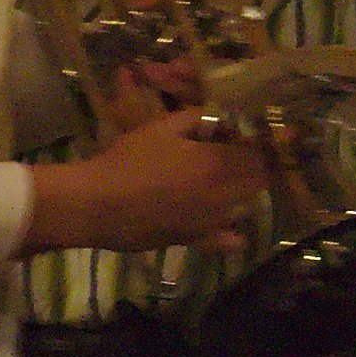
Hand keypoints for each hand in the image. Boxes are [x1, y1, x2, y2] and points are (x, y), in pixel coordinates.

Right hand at [24, 101, 274, 253]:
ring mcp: (212, 222)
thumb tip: (220, 116)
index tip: (234, 136)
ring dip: (241, 193)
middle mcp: (222, 195)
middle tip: (231, 156)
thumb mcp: (160, 127)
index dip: (249, 143)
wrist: (98, 204)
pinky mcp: (197, 241)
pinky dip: (233, 232)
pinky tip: (227, 225)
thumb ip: (196, 118)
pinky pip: (227, 240)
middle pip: (257, 182)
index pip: (256, 154)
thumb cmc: (128, 160)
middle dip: (251, 167)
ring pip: (245, 208)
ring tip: (221, 183)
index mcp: (215, 164)